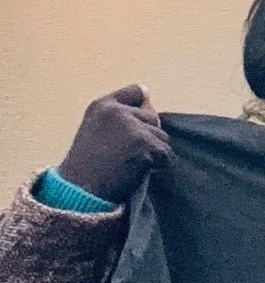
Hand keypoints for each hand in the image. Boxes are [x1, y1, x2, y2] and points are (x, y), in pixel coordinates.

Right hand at [56, 84, 169, 203]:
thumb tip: (150, 97)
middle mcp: (117, 112)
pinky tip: (137, 171)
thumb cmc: (89, 164)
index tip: (133, 125)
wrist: (80, 190)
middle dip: (147, 136)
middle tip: (123, 154)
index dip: (141, 108)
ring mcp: (132, 128)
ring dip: (153, 152)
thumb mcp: (95, 129)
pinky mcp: (145, 146)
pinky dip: (159, 165)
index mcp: (102, 106)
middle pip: (153, 118)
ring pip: (163, 137)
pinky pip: (167, 155)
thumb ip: (120, 115)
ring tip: (128, 163)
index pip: (135, 92)